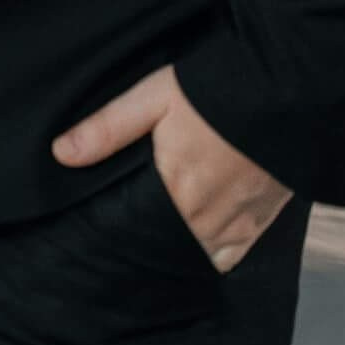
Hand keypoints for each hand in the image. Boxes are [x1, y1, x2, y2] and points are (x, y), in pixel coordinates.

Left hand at [51, 63, 291, 271]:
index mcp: (176, 192)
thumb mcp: (151, 98)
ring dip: (182, 252)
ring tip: (162, 239)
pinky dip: (216, 254)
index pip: (137, 234)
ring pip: (201, 256)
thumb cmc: (214, 90)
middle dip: (150, 247)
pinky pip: (233, 255)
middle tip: (133, 237)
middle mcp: (207, 218)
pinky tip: (200, 242)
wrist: (283, 88)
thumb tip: (60, 154)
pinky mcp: (263, 219)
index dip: (121, 237)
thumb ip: (107, 129)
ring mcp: (239, 222)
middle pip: (169, 249)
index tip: (105, 237)